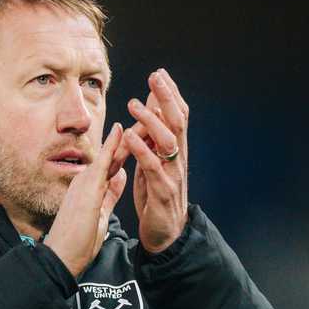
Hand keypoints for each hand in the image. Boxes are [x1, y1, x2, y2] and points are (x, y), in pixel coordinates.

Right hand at [46, 121, 130, 278]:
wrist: (62, 257)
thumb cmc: (78, 243)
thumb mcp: (100, 214)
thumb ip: (110, 194)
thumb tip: (120, 177)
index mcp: (93, 188)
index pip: (116, 162)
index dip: (131, 146)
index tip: (145, 132)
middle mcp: (88, 181)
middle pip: (115, 153)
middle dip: (133, 135)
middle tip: (147, 114)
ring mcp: (86, 182)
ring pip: (111, 153)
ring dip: (127, 135)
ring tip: (141, 114)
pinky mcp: (86, 188)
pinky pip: (103, 163)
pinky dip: (113, 146)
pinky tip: (122, 129)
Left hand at [122, 68, 188, 253]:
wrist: (165, 233)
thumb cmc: (157, 195)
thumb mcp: (155, 161)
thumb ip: (154, 137)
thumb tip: (151, 109)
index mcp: (176, 150)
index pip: (179, 116)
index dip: (171, 94)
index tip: (160, 74)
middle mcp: (178, 159)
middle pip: (177, 121)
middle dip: (166, 97)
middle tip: (155, 77)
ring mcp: (173, 174)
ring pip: (168, 141)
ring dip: (151, 120)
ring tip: (134, 105)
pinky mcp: (163, 192)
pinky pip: (153, 167)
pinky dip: (142, 150)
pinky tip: (130, 137)